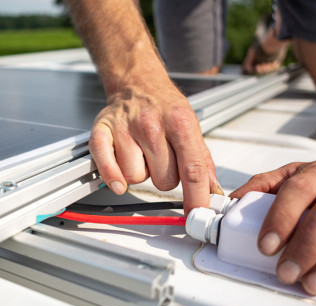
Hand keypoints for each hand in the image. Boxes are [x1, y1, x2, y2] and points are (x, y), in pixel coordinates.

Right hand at [90, 80, 220, 212]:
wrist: (137, 82)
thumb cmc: (164, 106)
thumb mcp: (191, 127)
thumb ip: (202, 161)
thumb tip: (213, 191)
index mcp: (180, 123)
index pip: (192, 169)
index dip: (196, 197)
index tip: (197, 214)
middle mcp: (152, 124)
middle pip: (163, 180)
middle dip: (164, 177)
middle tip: (161, 158)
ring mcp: (125, 128)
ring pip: (136, 178)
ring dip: (139, 173)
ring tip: (141, 153)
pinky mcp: (102, 131)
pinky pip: (107, 167)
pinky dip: (112, 176)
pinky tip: (118, 176)